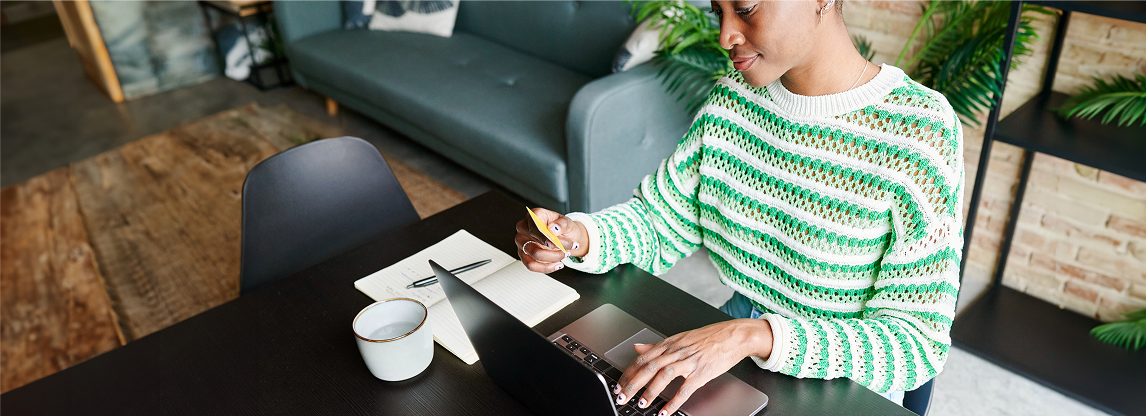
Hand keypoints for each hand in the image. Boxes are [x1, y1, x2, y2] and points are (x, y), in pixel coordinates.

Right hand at [514, 208, 587, 272]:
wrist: (563, 235)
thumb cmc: (561, 227)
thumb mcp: (567, 222)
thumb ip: (562, 224)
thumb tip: (554, 229)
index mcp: (533, 216)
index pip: (534, 228)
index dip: (544, 237)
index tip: (555, 243)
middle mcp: (524, 228)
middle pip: (534, 244)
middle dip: (554, 250)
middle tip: (567, 249)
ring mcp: (522, 242)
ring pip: (534, 256)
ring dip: (553, 258)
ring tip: (564, 255)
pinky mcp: (523, 255)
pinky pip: (532, 266)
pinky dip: (547, 267)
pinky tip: (557, 263)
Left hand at [614, 319, 772, 415]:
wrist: (734, 336)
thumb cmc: (709, 337)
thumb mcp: (680, 338)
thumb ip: (657, 345)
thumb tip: (638, 348)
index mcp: (670, 343)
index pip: (643, 358)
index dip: (628, 372)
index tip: (619, 383)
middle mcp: (677, 351)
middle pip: (649, 367)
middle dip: (633, 383)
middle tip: (622, 395)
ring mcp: (689, 361)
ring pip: (663, 375)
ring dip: (650, 391)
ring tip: (642, 403)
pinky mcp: (702, 372)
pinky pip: (684, 389)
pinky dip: (673, 401)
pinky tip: (665, 411)